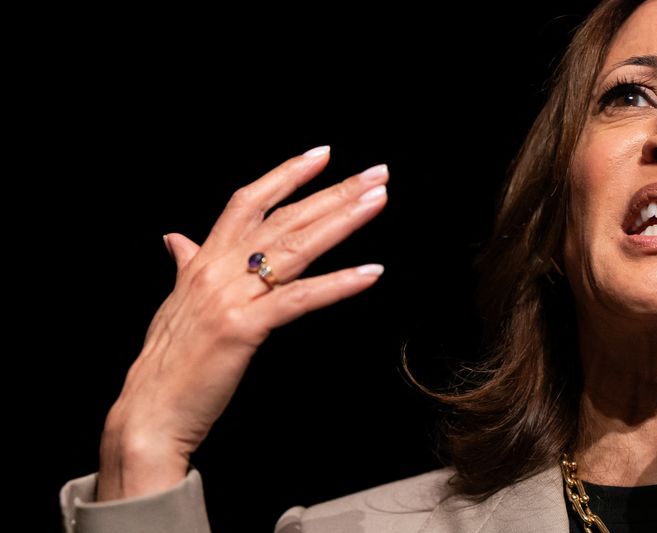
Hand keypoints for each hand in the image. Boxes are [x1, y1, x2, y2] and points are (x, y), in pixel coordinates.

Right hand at [97, 147, 388, 499]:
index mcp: (204, 259)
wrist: (149, 410)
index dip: (286, 174)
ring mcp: (230, 296)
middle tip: (376, 174)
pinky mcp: (243, 328)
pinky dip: (338, 283)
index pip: (249, 201)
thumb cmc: (168, 361)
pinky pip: (300, 298)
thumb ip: (185, 264)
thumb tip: (177, 239)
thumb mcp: (177, 302)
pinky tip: (370, 272)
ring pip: (296, 248)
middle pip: (285, 218)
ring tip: (377, 201)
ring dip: (343, 221)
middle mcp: (217, 268)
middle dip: (334, 191)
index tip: (321, 155)